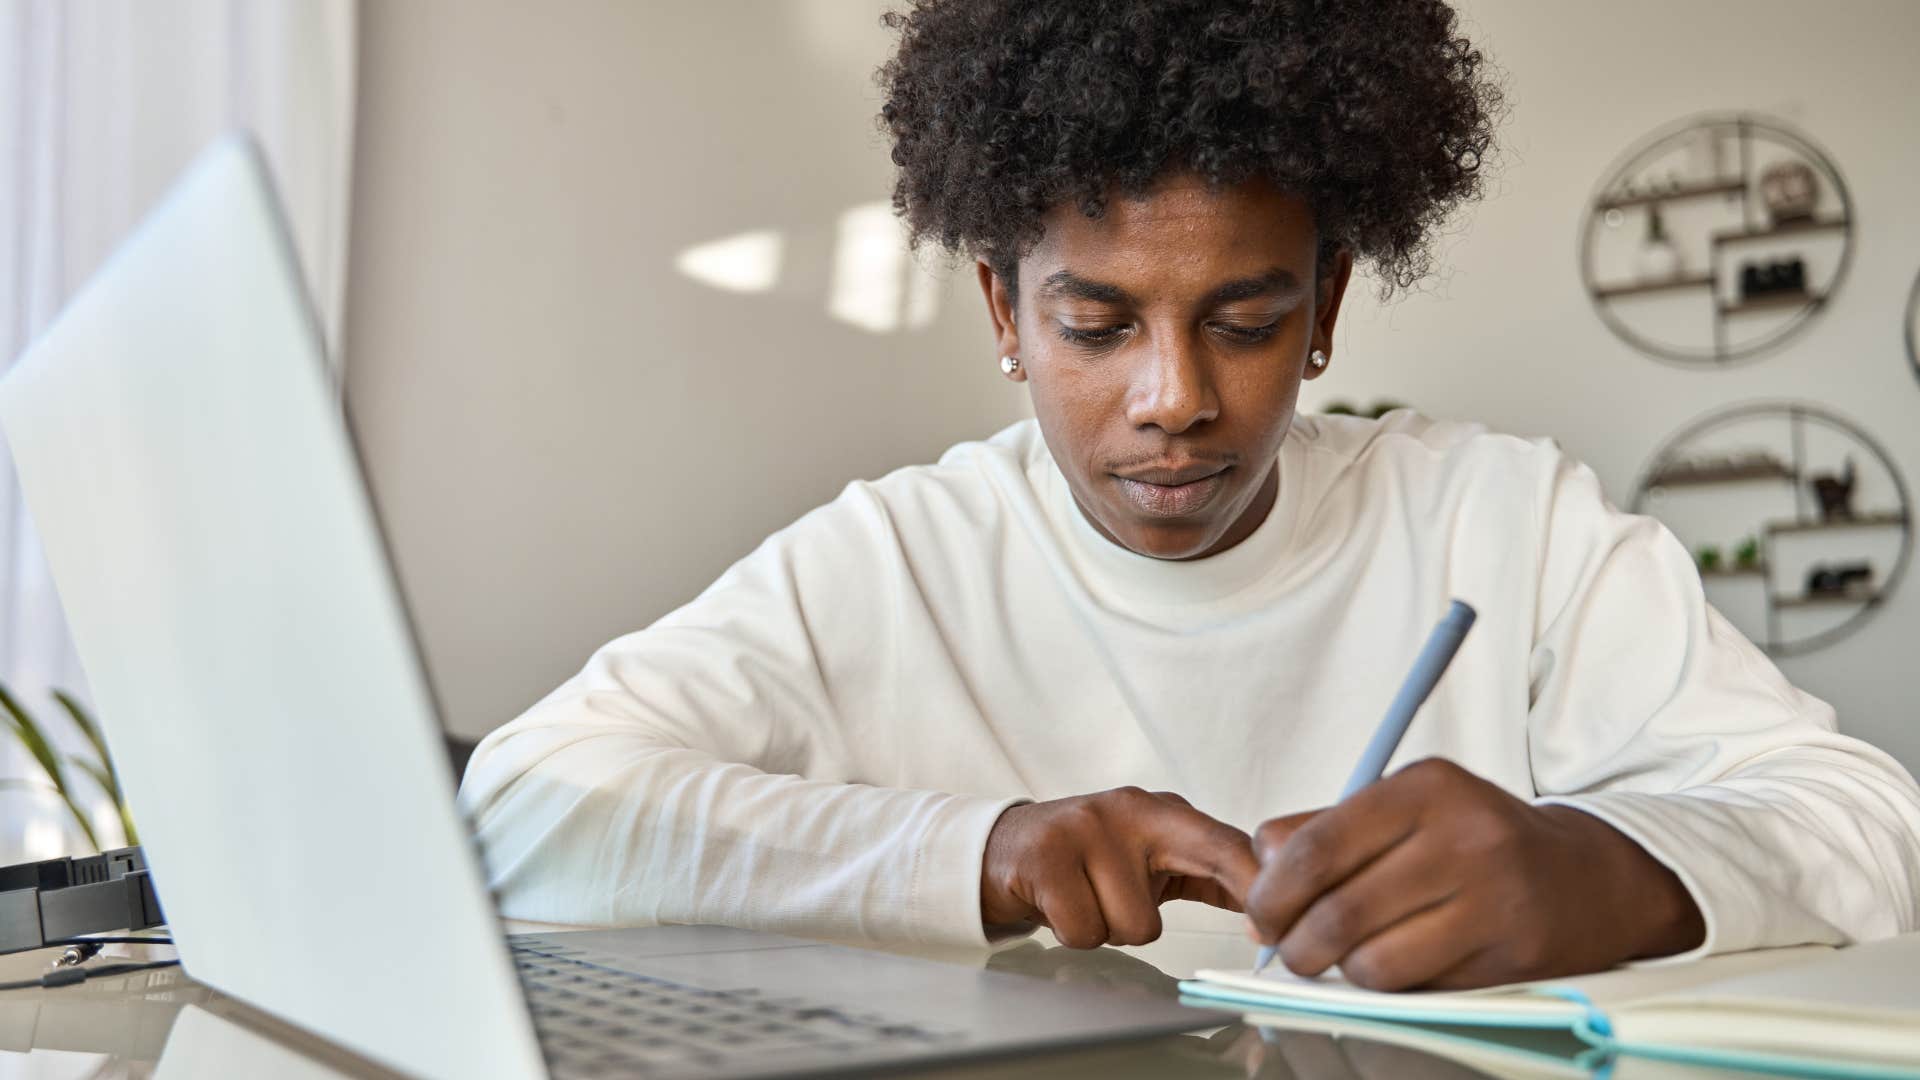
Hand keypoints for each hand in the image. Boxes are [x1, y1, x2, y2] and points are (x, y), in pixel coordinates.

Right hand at [981, 787, 1257, 947]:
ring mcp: (1086, 828)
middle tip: (1129, 902)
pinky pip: (1086, 932)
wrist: (1001, 850)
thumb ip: (1204, 871)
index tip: (1277, 924)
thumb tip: (1268, 903)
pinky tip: (1057, 905)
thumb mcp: (1147, 856)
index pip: (1227, 844)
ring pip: (1136, 925)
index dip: (1258, 884)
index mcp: (1160, 810)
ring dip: (1108, 929)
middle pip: (1191, 877)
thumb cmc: (1086, 861)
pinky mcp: (1046, 857)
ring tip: (1083, 901)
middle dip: (1174, 909)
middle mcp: (1128, 809)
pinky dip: (1073, 933)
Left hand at [1244, 758, 1704, 989]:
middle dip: (1296, 944)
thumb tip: (1259, 862)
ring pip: (1373, 962)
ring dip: (1341, 970)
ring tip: (1344, 956)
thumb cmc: (1475, 840)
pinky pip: (1416, 986)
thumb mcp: (1406, 808)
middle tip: (1290, 948)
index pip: (1318, 849)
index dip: (1273, 893)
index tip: (1261, 912)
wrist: (1584, 877)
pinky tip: (1398, 961)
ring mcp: (1494, 899)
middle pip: (1339, 913)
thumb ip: (1325, 827)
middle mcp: (1464, 838)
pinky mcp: (1511, 955)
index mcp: (1426, 788)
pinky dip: (1388, 984)